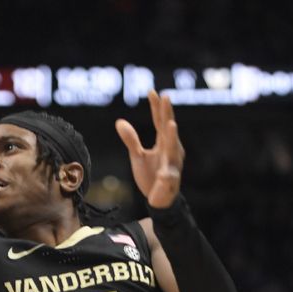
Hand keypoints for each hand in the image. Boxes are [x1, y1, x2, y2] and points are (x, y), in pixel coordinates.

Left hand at [115, 90, 184, 208]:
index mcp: (164, 143)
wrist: (159, 199)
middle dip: (167, 114)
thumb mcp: (137, 156)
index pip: (160, 121)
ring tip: (171, 125)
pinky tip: (162, 176)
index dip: (157, 107)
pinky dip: (166, 176)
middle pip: (168, 129)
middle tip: (166, 97)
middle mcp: (172, 150)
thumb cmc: (151, 175)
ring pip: (173, 150)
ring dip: (172, 137)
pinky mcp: (170, 181)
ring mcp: (173, 165)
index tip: (152, 91)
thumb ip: (131, 139)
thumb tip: (120, 121)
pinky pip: (168, 178)